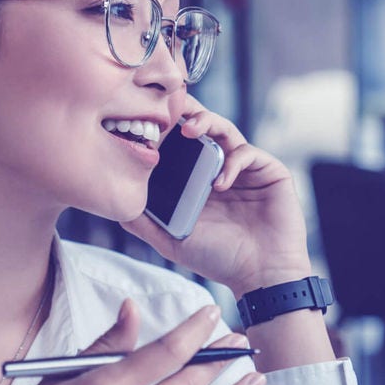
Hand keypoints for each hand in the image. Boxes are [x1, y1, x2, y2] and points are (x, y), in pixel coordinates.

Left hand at [123, 99, 311, 296]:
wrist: (261, 276)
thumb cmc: (219, 260)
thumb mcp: (172, 240)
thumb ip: (144, 223)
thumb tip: (114, 205)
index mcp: (199, 179)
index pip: (181, 144)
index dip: (167, 128)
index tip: (146, 119)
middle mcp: (221, 168)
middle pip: (204, 127)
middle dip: (186, 113)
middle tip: (170, 108)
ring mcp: (246, 169)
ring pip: (226, 130)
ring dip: (207, 123)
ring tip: (189, 132)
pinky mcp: (269, 172)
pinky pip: (248, 153)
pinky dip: (231, 161)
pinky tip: (220, 183)